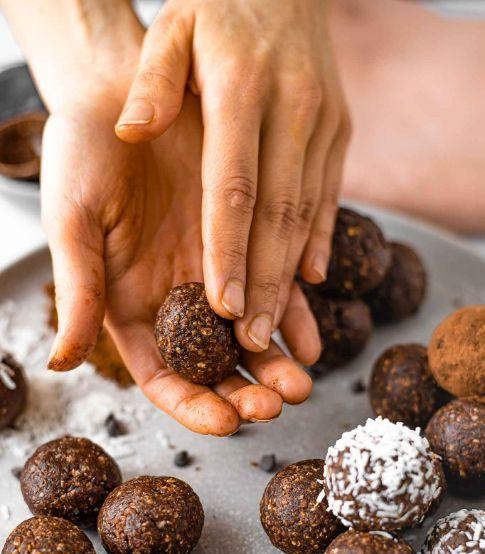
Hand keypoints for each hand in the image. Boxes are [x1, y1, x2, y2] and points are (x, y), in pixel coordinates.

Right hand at [43, 93, 314, 435]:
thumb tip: (62, 361)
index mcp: (133, 308)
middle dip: (245, 392)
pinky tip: (312, 337)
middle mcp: (178, 302)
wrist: (127, 90)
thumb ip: (77, 290)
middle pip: (215, 367)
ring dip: (277, 363)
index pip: (164, 376)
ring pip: (251, 336)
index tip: (227, 423)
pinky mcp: (248, 242)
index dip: (194, 404)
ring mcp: (216, 275)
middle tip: (276, 404)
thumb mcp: (74, 219)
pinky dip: (295, 315)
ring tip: (302, 382)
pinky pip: (277, 287)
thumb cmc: (85, 152)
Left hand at [116, 0, 349, 351]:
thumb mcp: (172, 27)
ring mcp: (324, 122)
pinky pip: (330, 196)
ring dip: (292, 277)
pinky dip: (320, 242)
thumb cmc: (217, 6)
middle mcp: (292, 110)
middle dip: (266, 284)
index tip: (223, 306)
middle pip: (277, 215)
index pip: (235, 188)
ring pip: (307, 215)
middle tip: (253, 342)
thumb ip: (152, 81)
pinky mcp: (339, 130)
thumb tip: (132, 128)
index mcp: (243, 89)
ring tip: (276, 329)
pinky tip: (309, 282)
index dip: (230, 252)